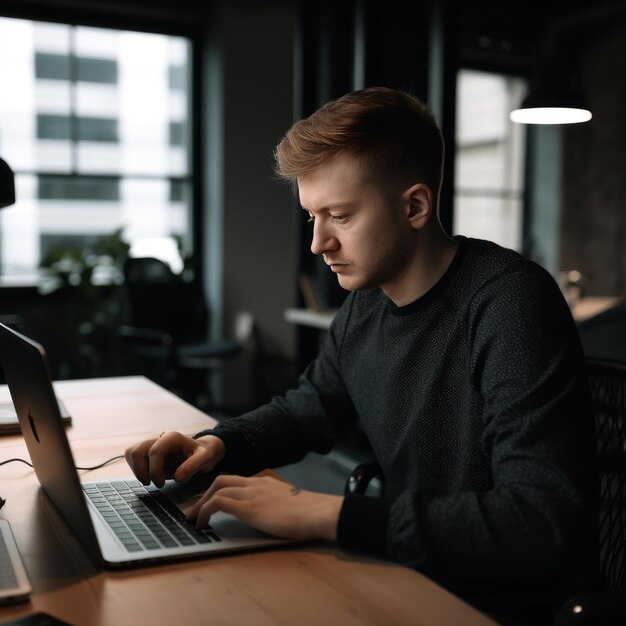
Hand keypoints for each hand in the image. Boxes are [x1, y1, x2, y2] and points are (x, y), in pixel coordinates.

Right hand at [124, 431, 224, 486]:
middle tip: (153, 484)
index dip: (154, 470)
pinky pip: (132, 457)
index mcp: (172, 437)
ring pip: (131, 452)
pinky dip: (136, 469)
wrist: (203, 452)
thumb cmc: (205, 454)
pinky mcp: (147, 453)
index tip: (161, 484)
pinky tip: (148, 477)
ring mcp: (152, 444)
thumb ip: (193, 466)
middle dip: (141, 471)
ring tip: (149, 481)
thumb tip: (177, 477)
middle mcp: (159, 438)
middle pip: (137, 451)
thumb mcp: (205, 458)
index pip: (154, 451)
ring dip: (137, 470)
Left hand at [186, 473, 343, 540]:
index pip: (236, 480)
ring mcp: (252, 493)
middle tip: (195, 511)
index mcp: (266, 482)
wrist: (318, 512)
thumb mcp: (289, 502)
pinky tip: (202, 524)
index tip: (211, 502)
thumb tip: (272, 513)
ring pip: (216, 489)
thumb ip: (276, 502)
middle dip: (204, 494)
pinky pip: (218, 503)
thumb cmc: (310, 512)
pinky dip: (205, 511)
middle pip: (222, 480)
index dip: (220, 490)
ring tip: (193, 520)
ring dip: (200, 504)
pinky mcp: (249, 507)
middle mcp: (256, 483)